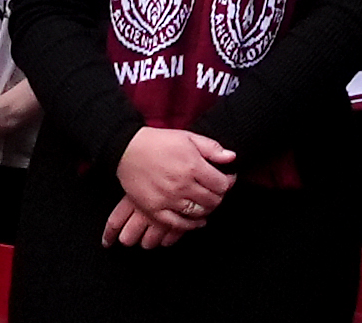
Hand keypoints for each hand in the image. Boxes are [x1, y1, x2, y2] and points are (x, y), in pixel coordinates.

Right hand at [109, 126, 233, 247]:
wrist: (129, 150)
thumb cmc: (160, 142)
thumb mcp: (189, 137)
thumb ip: (212, 148)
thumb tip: (232, 157)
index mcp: (193, 166)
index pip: (221, 184)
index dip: (228, 182)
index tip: (227, 180)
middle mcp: (182, 185)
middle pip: (212, 200)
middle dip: (219, 196)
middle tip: (217, 191)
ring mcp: (168, 199)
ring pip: (198, 213)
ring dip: (207, 210)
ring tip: (207, 202)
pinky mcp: (154, 210)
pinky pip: (178, 224)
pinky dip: (191, 225)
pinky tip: (196, 220)